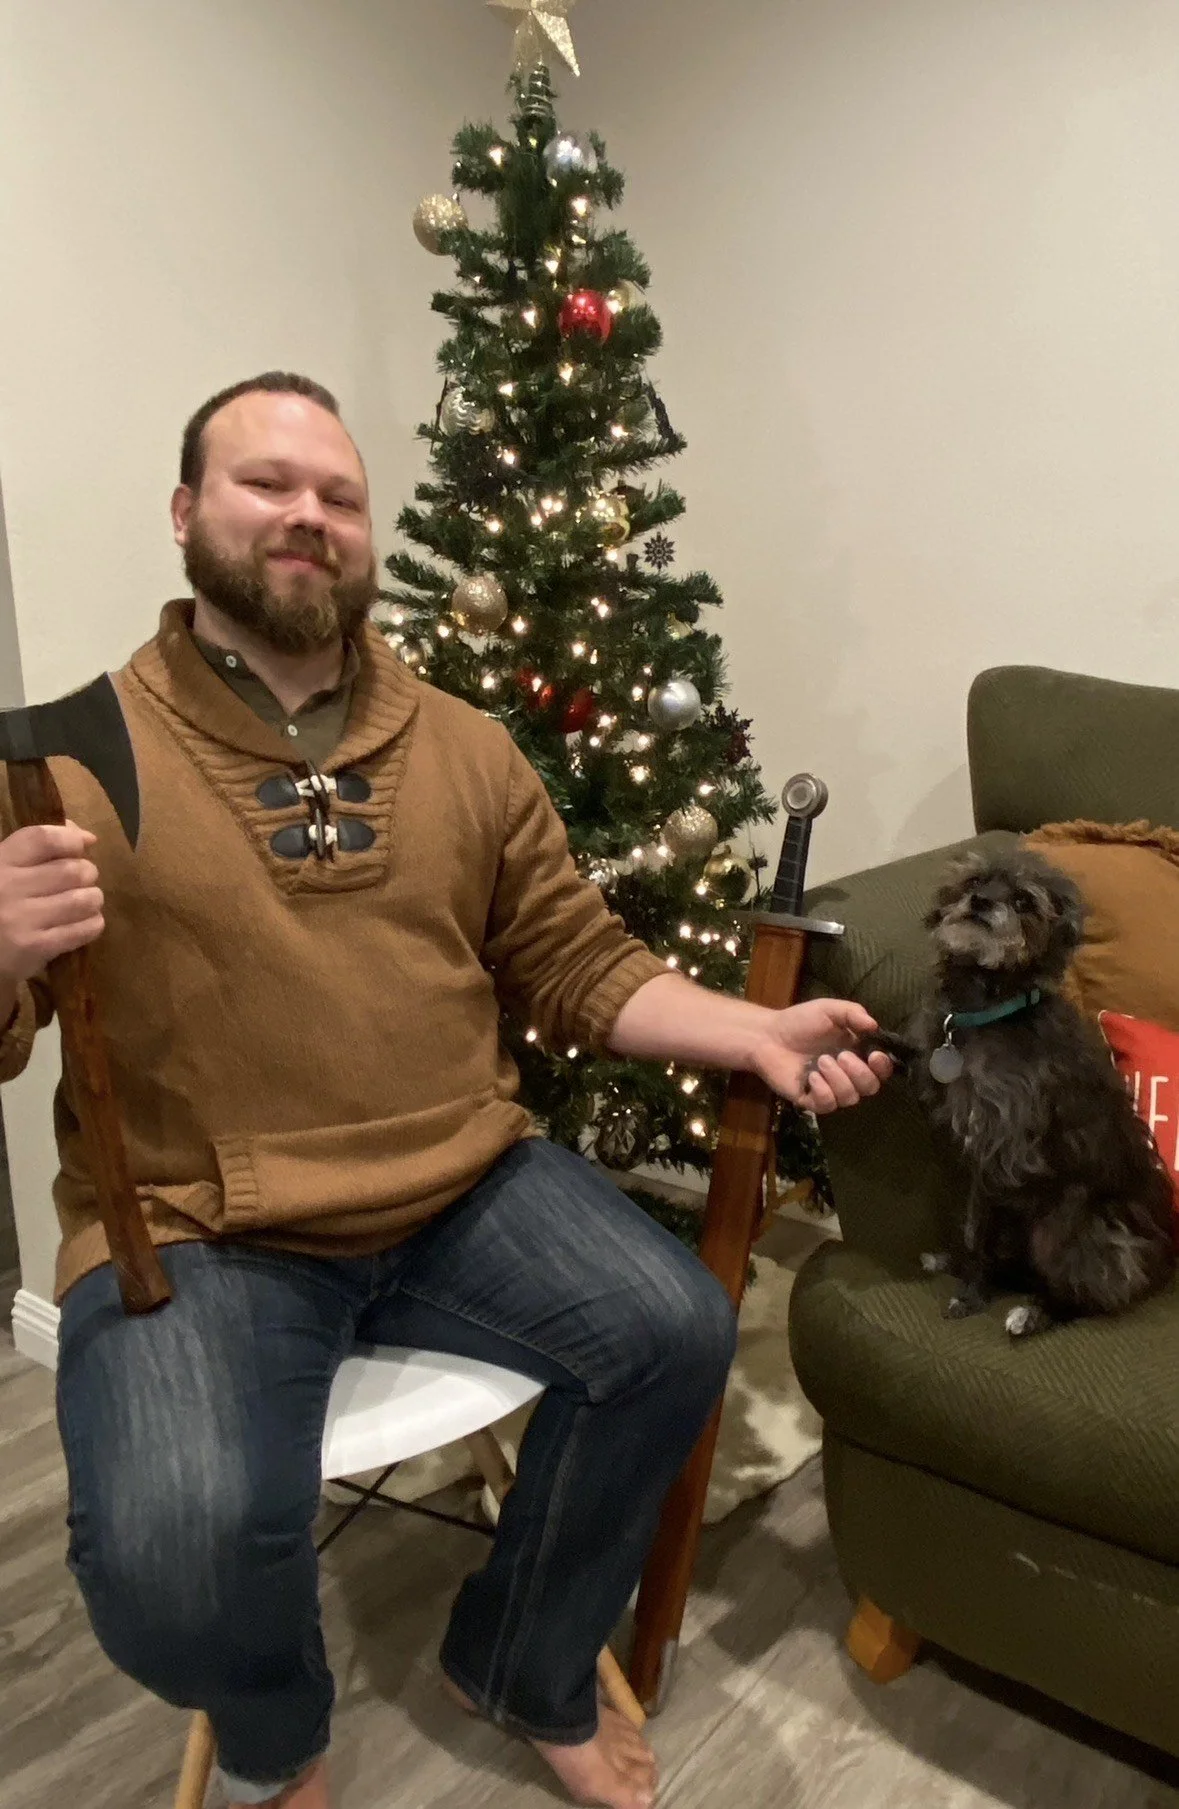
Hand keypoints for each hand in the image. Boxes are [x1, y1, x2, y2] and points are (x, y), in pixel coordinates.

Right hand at [0, 822, 103, 981]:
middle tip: (84, 880)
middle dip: (87, 872)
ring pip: (82, 900)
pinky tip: (85, 923)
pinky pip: (83, 929)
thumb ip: (34, 848)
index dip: (71, 838)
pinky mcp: (35, 948)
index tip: (84, 843)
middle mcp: (8, 887)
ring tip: (86, 901)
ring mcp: (21, 919)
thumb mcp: (2, 869)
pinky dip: (92, 923)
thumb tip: (83, 835)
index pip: (43, 839)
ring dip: (93, 899)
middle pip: (71, 870)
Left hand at [753, 999, 892, 1113]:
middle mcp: (847, 1075)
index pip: (881, 1069)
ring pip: (850, 1098)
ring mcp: (829, 1089)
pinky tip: (811, 1078)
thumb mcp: (828, 1010)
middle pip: (870, 1087)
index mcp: (856, 1054)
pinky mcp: (811, 1100)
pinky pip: (827, 1106)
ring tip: (820, 1062)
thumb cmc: (799, 1022)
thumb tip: (875, 1026)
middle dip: (859, 1073)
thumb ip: (853, 1013)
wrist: (767, 1035)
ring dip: (838, 1080)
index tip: (875, 1056)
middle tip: (841, 1056)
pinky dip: (823, 1092)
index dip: (883, 1066)